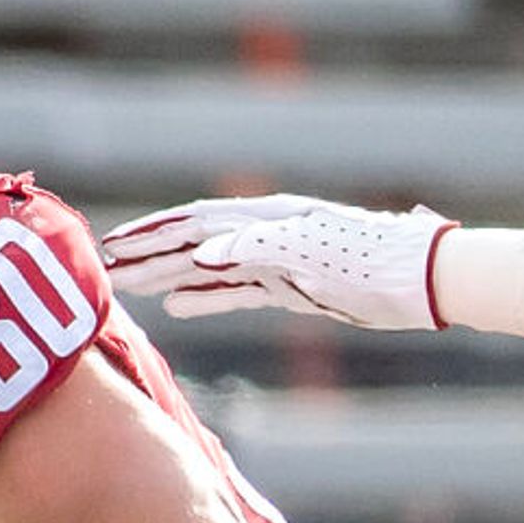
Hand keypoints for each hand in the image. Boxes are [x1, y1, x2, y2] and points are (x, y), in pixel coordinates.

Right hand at [100, 193, 450, 329]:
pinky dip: (205, 297)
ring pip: (209, 268)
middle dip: (148, 255)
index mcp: (265, 219)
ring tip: (128, 286)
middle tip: (103, 269)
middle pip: (193, 244)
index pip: (195, 223)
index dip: (152, 234)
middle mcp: (264, 235)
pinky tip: (178, 304)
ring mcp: (276, 262)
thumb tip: (202, 252)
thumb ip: (257, 247)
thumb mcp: (311, 250)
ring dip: (168, 276)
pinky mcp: (291, 288)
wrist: (420, 278)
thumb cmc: (370, 258)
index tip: (112, 246)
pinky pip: (236, 292)